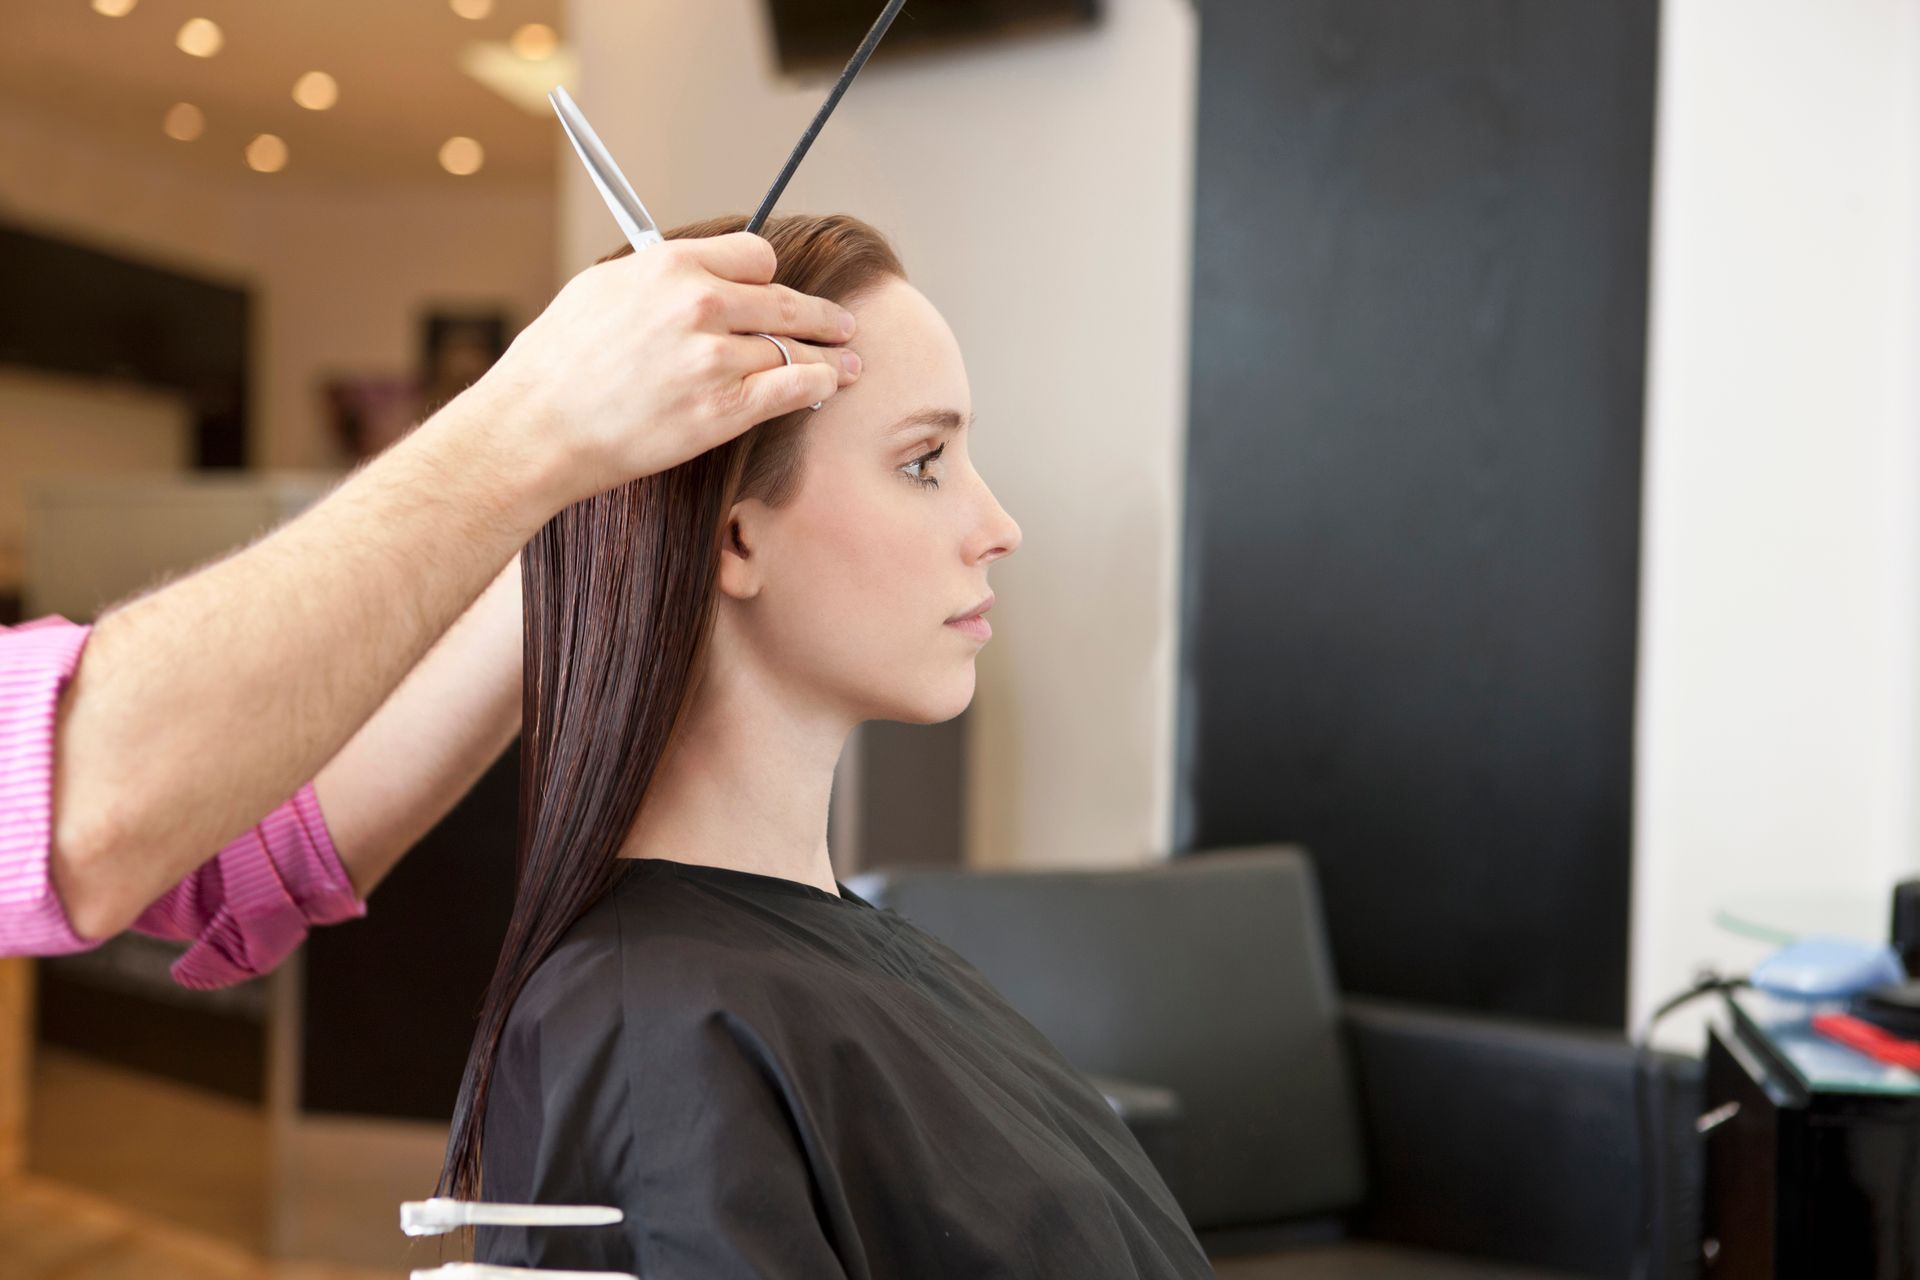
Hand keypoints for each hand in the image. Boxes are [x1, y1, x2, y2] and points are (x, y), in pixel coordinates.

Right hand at [467, 233, 860, 509]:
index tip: (779, 290)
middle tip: (843, 324)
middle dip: (821, 316)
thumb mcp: (602, 289)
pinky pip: (793, 389)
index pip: (755, 256)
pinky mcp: (723, 409)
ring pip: (792, 349)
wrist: (537, 426)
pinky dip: (820, 385)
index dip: (771, 276)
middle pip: (785, 302)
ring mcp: (715, 358)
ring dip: (828, 357)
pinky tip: (831, 386)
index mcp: (670, 265)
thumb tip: (692, 273)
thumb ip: (657, 277)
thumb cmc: (557, 362)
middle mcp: (699, 305)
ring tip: (849, 364)